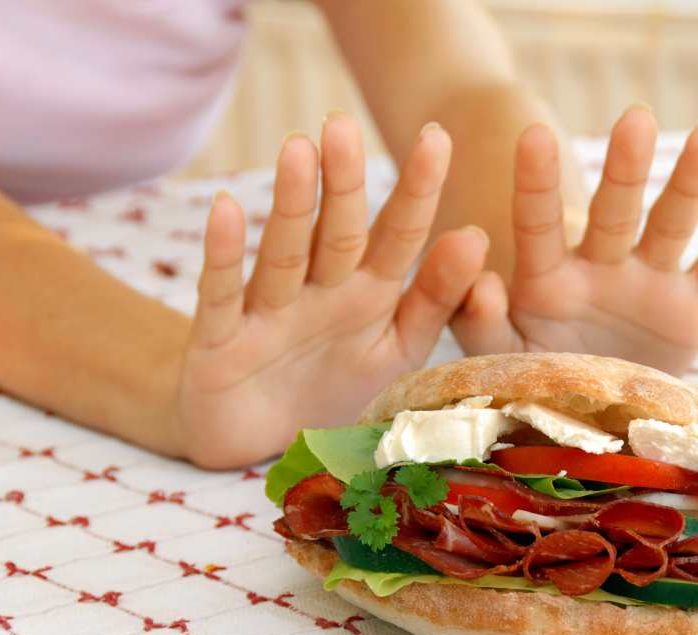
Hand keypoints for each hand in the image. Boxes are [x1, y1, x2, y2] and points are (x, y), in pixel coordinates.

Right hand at [176, 114, 487, 467]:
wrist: (258, 447)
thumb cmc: (334, 390)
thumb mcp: (397, 351)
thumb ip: (436, 300)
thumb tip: (477, 235)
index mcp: (368, 294)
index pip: (398, 235)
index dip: (416, 190)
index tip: (438, 137)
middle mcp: (319, 292)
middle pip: (337, 232)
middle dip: (343, 182)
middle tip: (345, 124)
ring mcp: (268, 312)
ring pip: (284, 251)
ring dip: (291, 204)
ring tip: (298, 149)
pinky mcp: (220, 342)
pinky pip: (223, 294)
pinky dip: (224, 256)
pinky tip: (226, 209)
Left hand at [450, 107, 697, 374]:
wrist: (593, 414)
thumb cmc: (538, 374)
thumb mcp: (500, 357)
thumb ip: (480, 322)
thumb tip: (482, 282)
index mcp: (546, 280)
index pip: (537, 225)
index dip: (537, 185)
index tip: (534, 136)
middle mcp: (600, 268)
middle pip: (614, 213)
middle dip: (624, 172)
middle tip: (634, 122)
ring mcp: (650, 280)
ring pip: (672, 223)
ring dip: (690, 181)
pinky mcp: (694, 306)